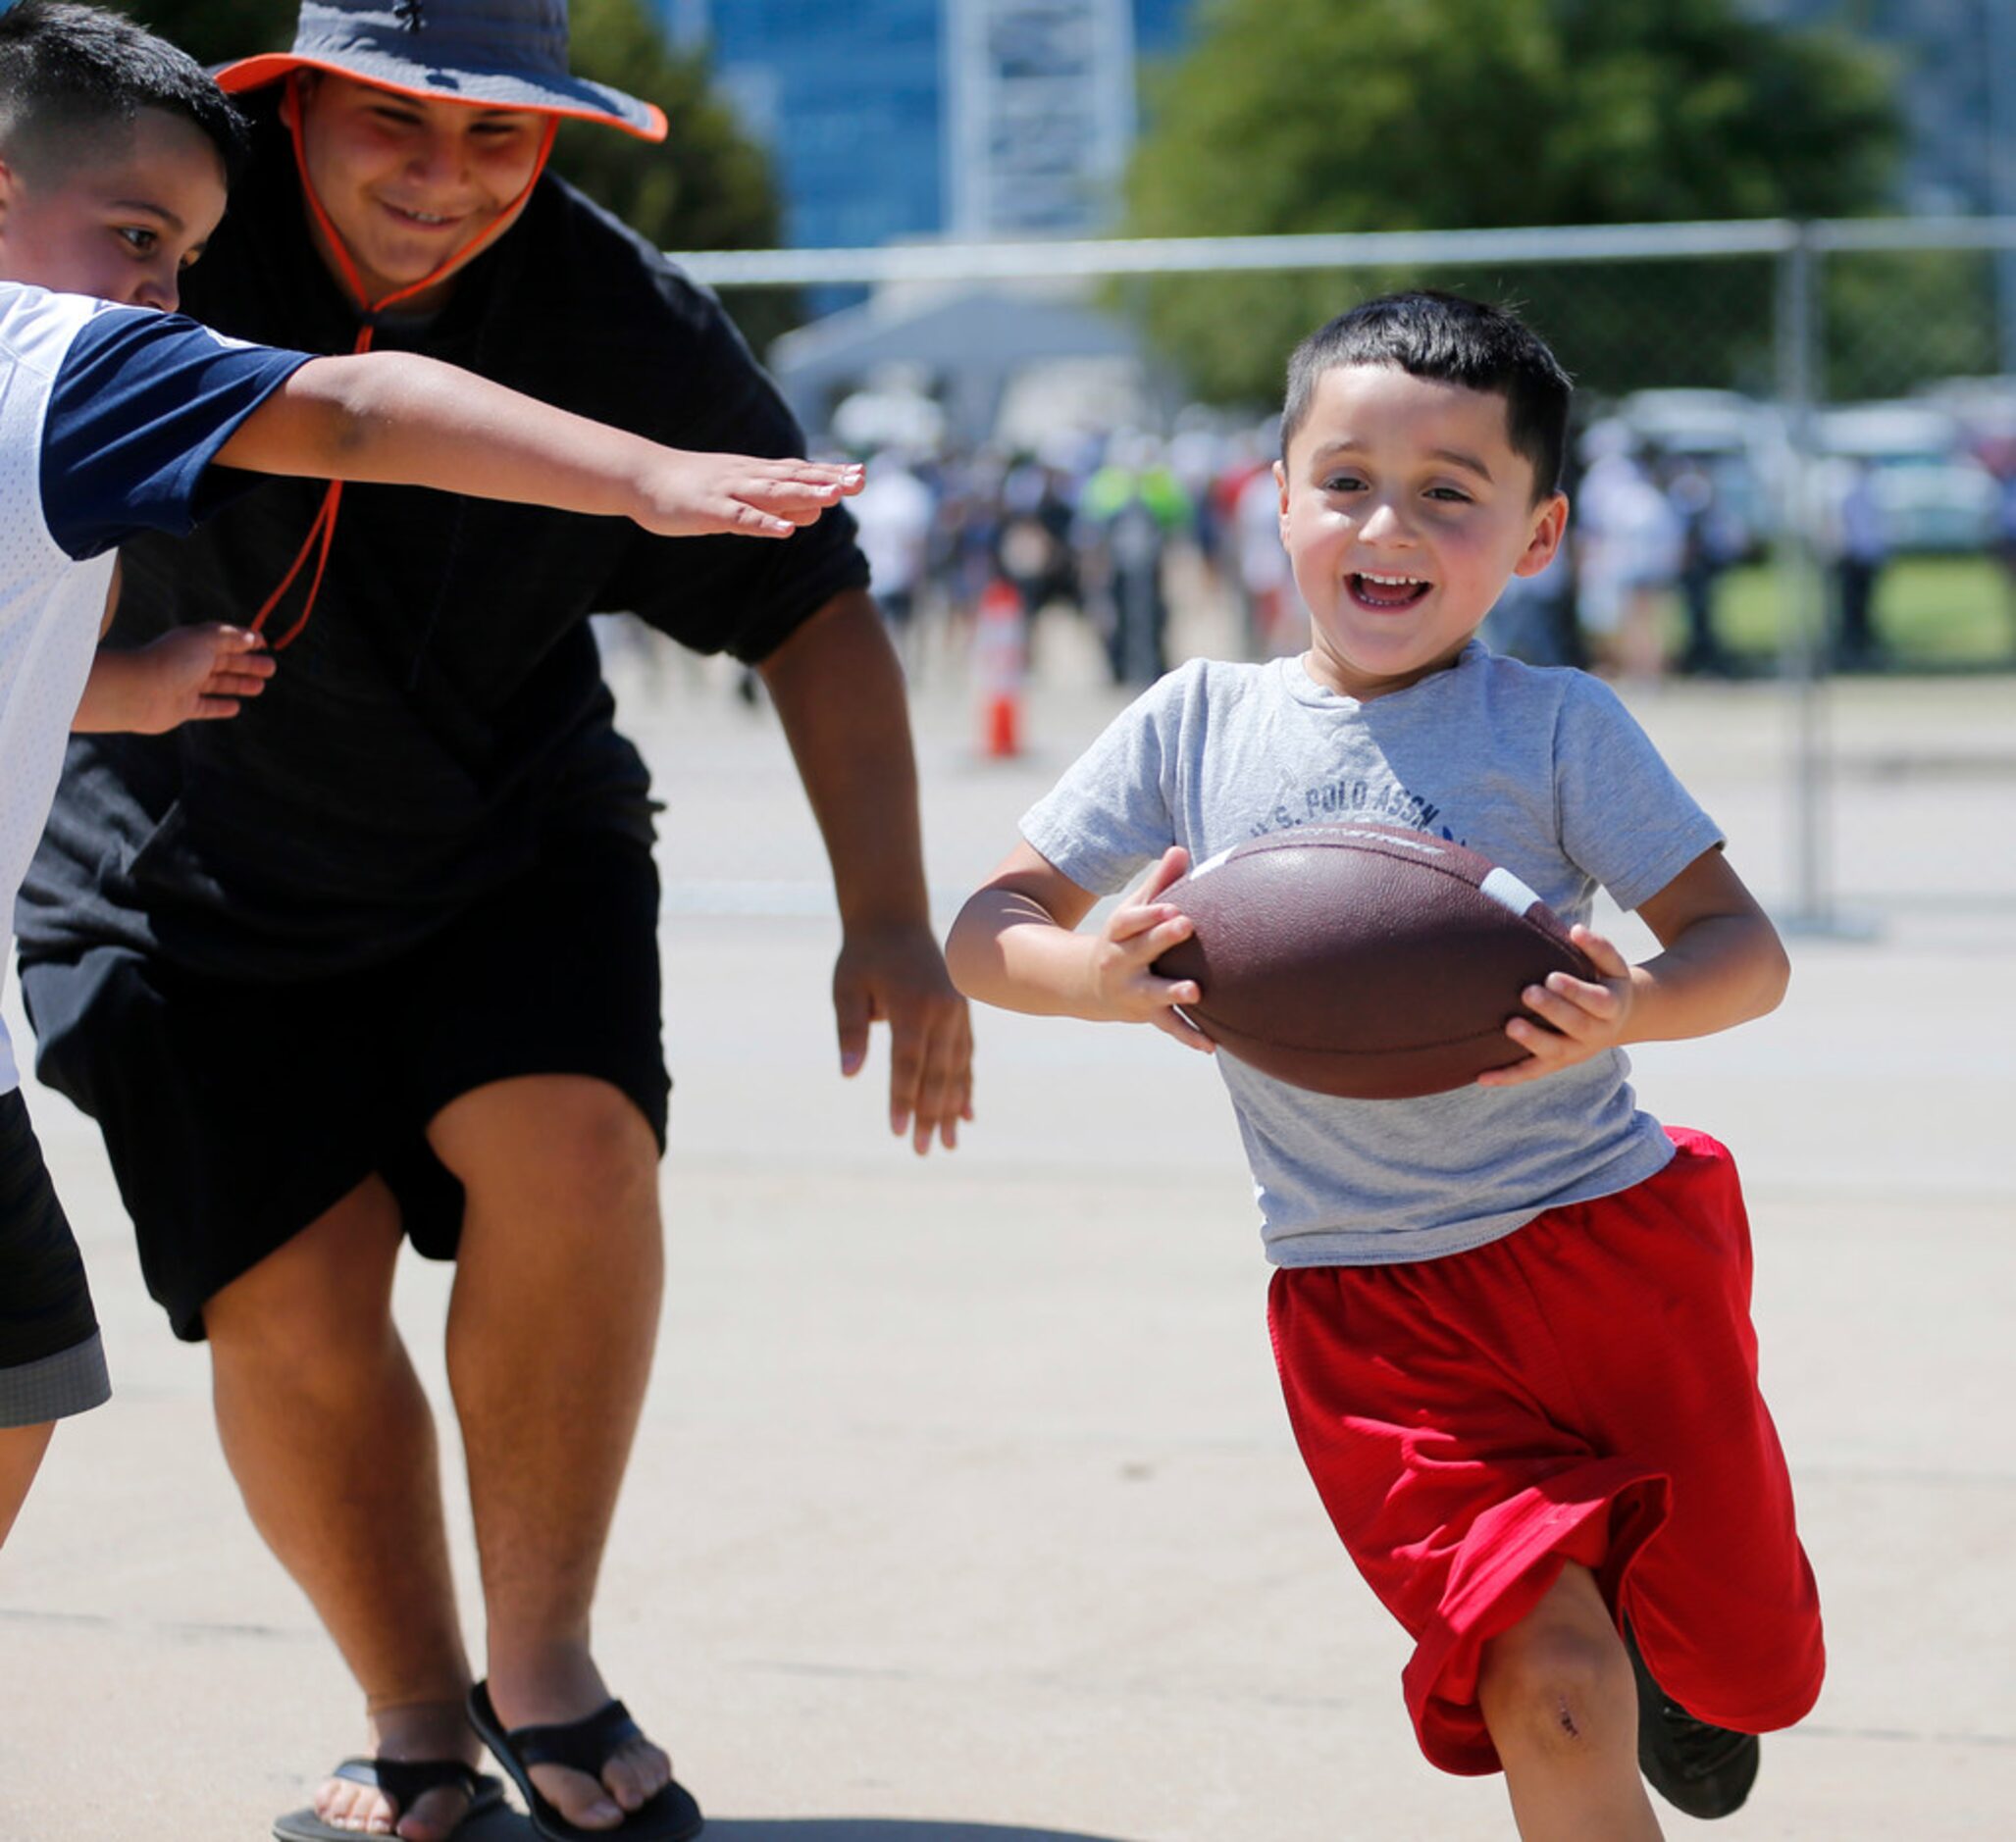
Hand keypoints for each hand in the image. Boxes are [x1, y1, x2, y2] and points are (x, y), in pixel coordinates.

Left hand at [119, 624, 274, 732]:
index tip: (265, 643)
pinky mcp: (184, 707)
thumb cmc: (173, 661)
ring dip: (239, 684)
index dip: (245, 640)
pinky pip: (207, 706)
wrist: (139, 691)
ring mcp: (187, 685)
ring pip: (219, 683)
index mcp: (195, 642)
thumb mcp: (205, 641)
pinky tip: (236, 707)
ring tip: (260, 687)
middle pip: (224, 662)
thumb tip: (250, 638)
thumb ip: (229, 638)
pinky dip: (221, 706)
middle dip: (248, 664)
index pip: (224, 639)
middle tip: (271, 668)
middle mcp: (190, 662)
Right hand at [633, 453, 862, 538]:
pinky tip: (785, 531)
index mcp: (755, 474)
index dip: (830, 473)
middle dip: (827, 480)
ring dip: (803, 494)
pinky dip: (763, 524)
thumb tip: (816, 512)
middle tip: (860, 480)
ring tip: (834, 498)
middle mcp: (747, 477)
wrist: (642, 477)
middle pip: (793, 478)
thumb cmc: (691, 489)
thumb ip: (777, 505)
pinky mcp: (709, 511)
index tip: (861, 474)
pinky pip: (740, 519)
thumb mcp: (740, 496)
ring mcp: (728, 492)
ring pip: (771, 494)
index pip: (799, 471)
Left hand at [833, 921, 974, 1153]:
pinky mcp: (961, 1014)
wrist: (895, 920)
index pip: (908, 1064)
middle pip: (938, 1073)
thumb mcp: (847, 988)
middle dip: (929, 1115)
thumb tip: (849, 1072)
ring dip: (951, 1108)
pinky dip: (964, 1086)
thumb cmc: (864, 956)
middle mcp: (943, 1011)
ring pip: (956, 1069)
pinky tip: (964, 1114)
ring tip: (947, 1143)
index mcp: (913, 1005)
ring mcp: (957, 1012)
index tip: (898, 1132)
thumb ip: (850, 1029)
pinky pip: (965, 1056)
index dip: (903, 1099)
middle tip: (922, 1150)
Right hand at [1087, 847, 1216, 1053]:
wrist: (1088, 985)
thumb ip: (1160, 883)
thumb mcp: (1134, 911)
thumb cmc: (1124, 939)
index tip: (1172, 905)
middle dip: (1161, 938)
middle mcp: (1122, 963)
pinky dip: (1189, 1036)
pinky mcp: (1147, 1014)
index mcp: (1119, 934)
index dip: (1149, 913)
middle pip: (1141, 949)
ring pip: (1153, 993)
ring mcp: (1133, 991)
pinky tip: (1210, 1045)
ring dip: (1173, 992)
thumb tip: (1181, 849)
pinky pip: (1169, 1026)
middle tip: (1185, 925)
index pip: (1130, 921)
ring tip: (1195, 991)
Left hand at [1476, 924, 1637, 1087]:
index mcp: (1611, 1007)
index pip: (1597, 1002)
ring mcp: (1574, 1052)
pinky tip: (1482, 1077)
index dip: (1576, 991)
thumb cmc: (1604, 981)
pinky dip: (1507, 1076)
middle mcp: (1595, 1033)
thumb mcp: (1612, 964)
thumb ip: (1597, 947)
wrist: (1616, 1017)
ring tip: (1510, 1026)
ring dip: (1532, 1041)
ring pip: (1554, 1052)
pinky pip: (1530, 1072)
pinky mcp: (1555, 1063)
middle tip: (1528, 992)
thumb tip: (1576, 930)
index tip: (1552, 976)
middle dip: (1552, 1010)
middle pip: (1576, 1026)